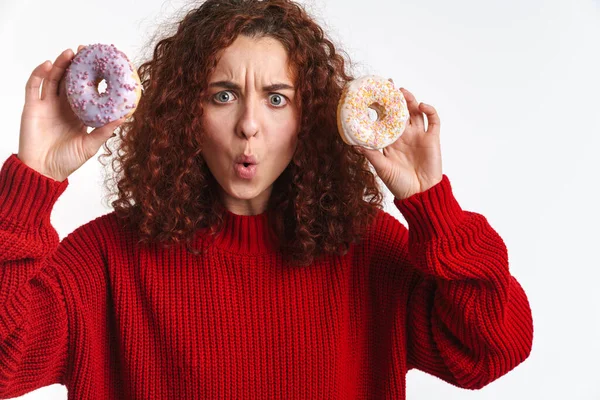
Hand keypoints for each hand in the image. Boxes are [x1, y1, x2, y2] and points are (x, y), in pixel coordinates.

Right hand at [18, 45, 124, 181]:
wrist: (43, 171)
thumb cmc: (67, 161)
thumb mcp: (91, 144)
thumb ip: (105, 130)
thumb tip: (124, 117)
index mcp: (79, 113)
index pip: (86, 89)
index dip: (93, 75)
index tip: (103, 63)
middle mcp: (63, 105)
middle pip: (69, 79)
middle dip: (76, 64)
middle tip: (85, 50)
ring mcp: (47, 104)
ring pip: (53, 78)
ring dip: (60, 64)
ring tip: (69, 52)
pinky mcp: (32, 107)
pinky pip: (33, 86)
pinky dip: (39, 73)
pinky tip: (48, 64)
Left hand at [356, 82, 442, 199]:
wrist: (420, 194)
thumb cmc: (399, 183)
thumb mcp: (381, 167)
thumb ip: (370, 154)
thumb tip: (353, 144)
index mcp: (390, 141)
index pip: (384, 119)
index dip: (380, 106)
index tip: (372, 94)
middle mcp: (404, 135)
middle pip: (400, 111)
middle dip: (395, 98)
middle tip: (388, 84)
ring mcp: (419, 135)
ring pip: (415, 112)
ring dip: (410, 100)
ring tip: (402, 92)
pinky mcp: (432, 138)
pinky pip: (433, 120)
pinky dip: (429, 110)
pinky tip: (422, 105)